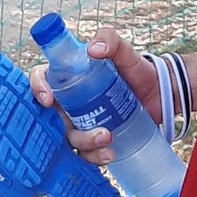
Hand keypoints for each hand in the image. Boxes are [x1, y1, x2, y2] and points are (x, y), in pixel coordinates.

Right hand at [29, 26, 161, 166]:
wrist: (159, 94)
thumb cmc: (135, 69)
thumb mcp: (124, 50)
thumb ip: (109, 40)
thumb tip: (93, 50)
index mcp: (66, 77)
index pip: (40, 79)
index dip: (37, 88)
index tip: (48, 101)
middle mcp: (67, 101)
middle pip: (52, 117)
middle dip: (67, 127)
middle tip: (97, 127)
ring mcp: (79, 122)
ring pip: (69, 138)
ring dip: (85, 143)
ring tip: (108, 138)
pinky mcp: (93, 139)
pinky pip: (85, 153)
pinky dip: (94, 157)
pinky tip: (109, 154)